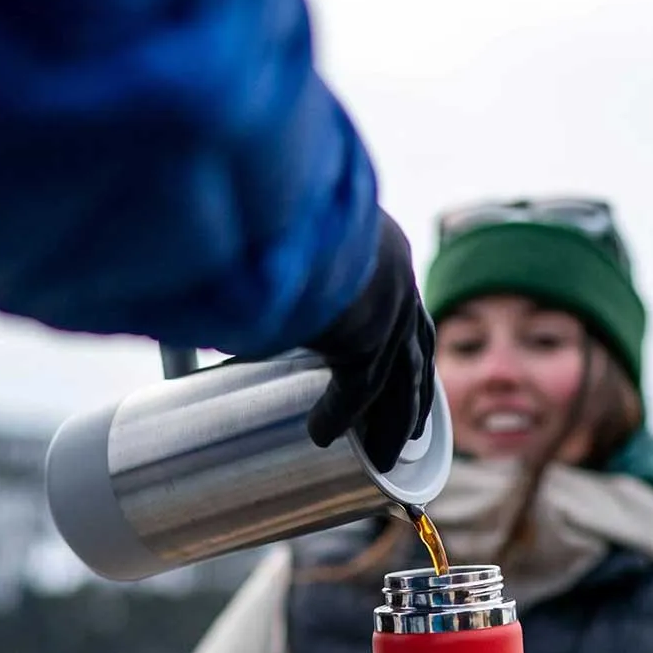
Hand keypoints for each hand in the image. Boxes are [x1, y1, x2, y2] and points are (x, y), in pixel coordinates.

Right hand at [306, 210, 435, 473]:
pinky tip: (321, 436)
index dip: (411, 345)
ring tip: (388, 455)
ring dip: (395, 420)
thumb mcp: (299, 233)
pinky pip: (356, 388)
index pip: (409, 310)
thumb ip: (281, 261)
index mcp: (389, 252)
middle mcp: (398, 282)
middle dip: (415, 395)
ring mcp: (389, 311)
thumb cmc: (280, 207)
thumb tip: (234, 278)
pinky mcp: (366, 337)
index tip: (411, 371)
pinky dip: (337, 415)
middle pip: (417, 353)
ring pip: (401, 380)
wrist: (288, 197)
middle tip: (416, 429)